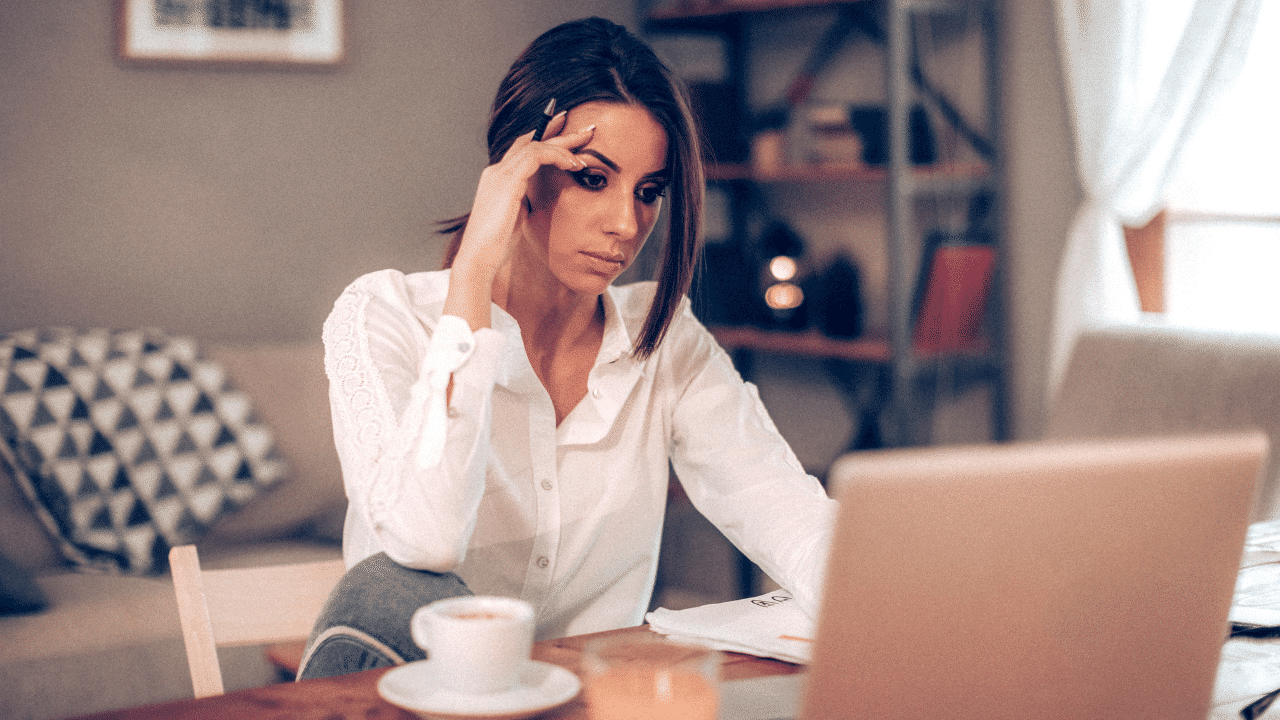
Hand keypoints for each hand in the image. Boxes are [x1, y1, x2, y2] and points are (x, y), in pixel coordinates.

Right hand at [452, 112, 594, 280]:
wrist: (479, 257)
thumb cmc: (496, 245)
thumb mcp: (516, 217)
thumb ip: (524, 202)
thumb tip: (538, 198)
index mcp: (498, 179)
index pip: (523, 149)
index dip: (546, 138)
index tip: (568, 135)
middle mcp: (497, 171)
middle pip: (530, 141)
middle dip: (559, 132)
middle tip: (587, 129)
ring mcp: (500, 173)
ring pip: (535, 145)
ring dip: (563, 147)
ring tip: (584, 157)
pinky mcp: (507, 180)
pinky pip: (536, 155)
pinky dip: (557, 156)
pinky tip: (573, 165)